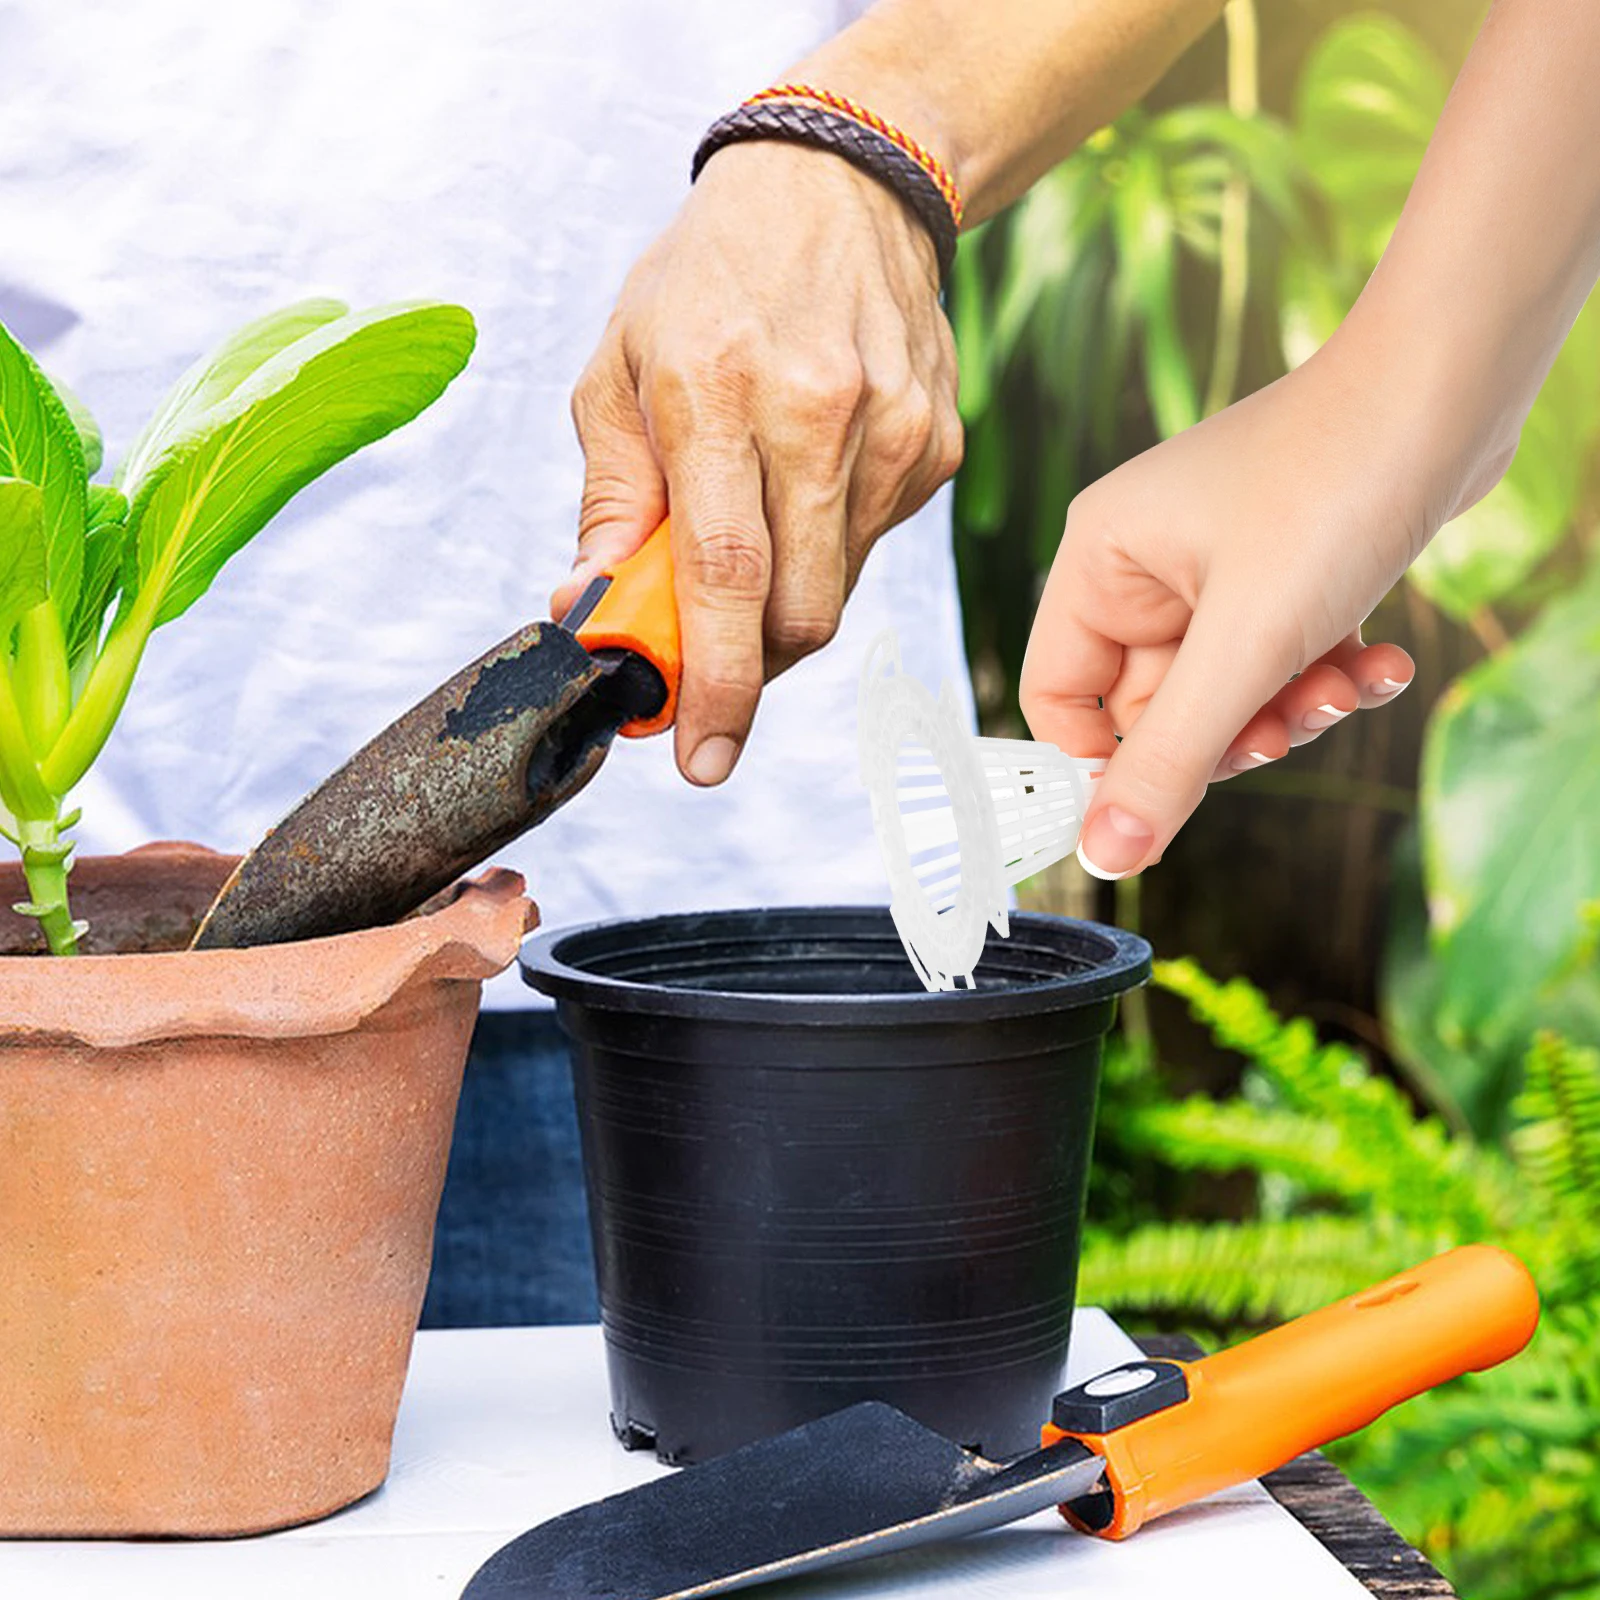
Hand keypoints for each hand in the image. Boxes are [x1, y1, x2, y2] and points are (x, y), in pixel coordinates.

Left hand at [555, 141, 962, 785]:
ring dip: (780, 607)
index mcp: (719, 390)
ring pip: (837, 592)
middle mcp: (816, 412)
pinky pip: (872, 548)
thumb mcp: (619, 365)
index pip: (726, 574)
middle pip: (797, 612)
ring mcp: (892, 432)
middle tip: (706, 664)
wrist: (841, 186)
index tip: (700, 756)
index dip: (716, 682)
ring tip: (751, 536)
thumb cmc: (710, 278)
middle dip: (747, 667)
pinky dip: (826, 553)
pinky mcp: (935, 445)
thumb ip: (610, 497)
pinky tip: (805, 486)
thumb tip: (593, 606)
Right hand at [1018, 340, 1491, 879]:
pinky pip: (1283, 658)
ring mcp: (1218, 568)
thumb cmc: (1334, 484)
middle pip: (1154, 707)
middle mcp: (1148, 564)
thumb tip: (1103, 855)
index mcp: (1101, 560)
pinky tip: (1380, 659)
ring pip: (1228, 692)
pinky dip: (1330, 672)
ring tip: (1347, 682)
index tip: (1160, 804)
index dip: (1103, 759)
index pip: (1058, 695)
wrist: (1454, 384)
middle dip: (1230, 731)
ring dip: (1292, 708)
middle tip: (1286, 722)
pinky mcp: (1284, 571)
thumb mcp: (1245, 645)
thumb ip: (1170, 759)